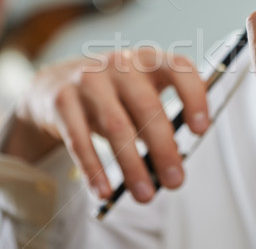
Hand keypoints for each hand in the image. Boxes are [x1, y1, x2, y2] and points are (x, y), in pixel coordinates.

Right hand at [6, 49, 208, 202]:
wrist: (55, 83)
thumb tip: (174, 159)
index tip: (201, 129)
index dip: (194, 97)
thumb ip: (159, 119)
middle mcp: (121, 64)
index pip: (179, 69)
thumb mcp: (139, 95)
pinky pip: (80, 140)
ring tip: (145, 195)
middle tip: (175, 180)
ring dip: (133, 165)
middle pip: (147, 106)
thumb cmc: (111, 94)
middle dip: (164, 148)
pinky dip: (94, 169)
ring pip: (116, 126)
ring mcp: (89, 79)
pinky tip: (104, 191)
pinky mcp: (62, 99)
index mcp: (149, 60)